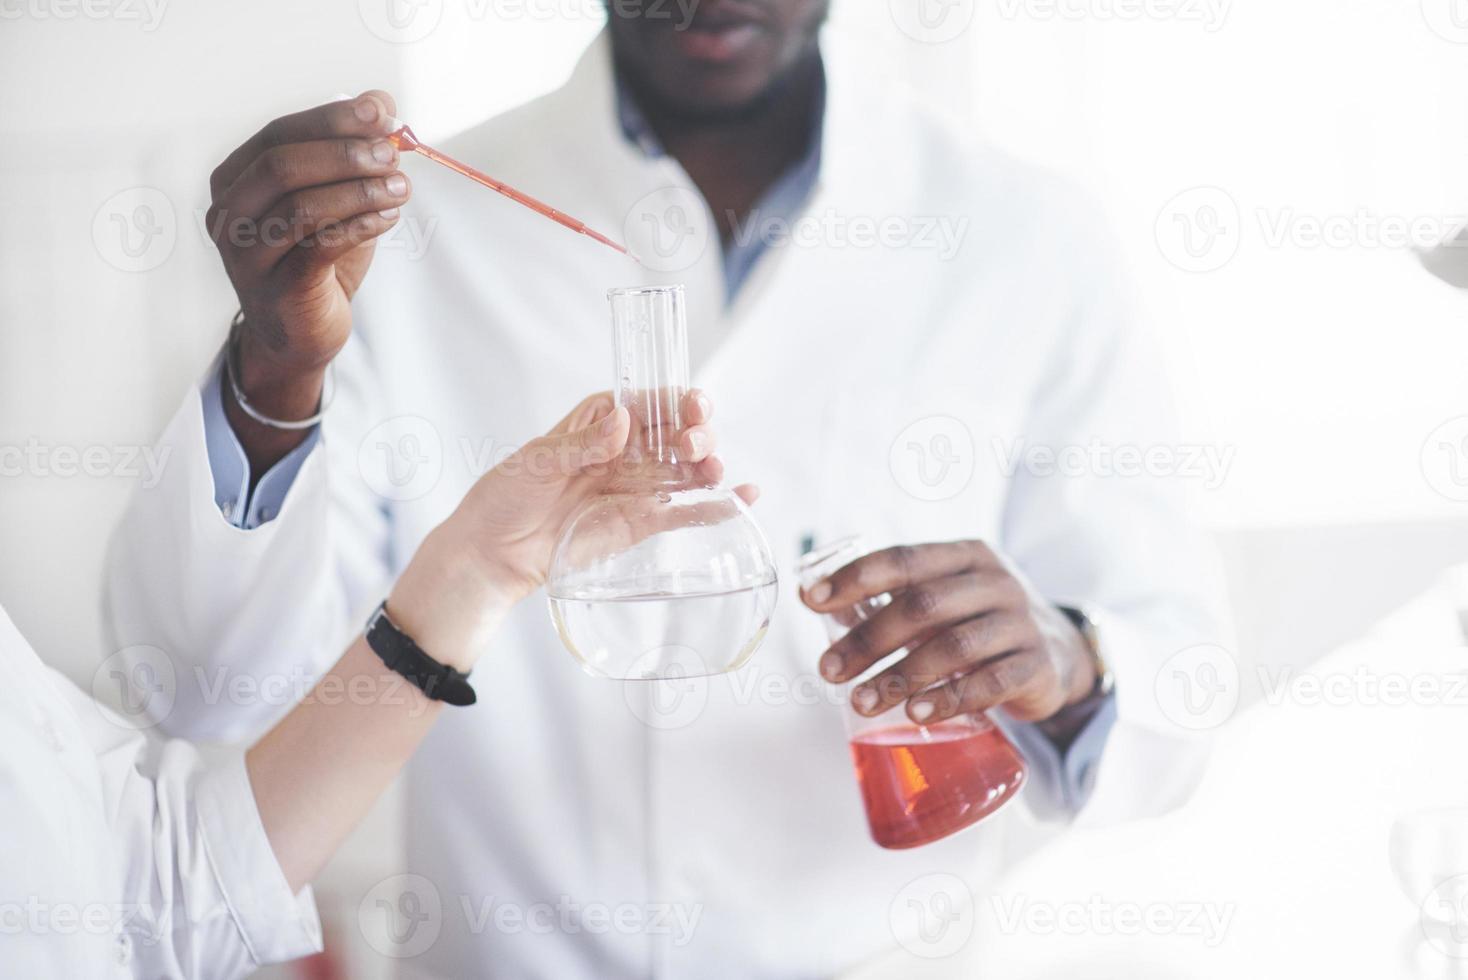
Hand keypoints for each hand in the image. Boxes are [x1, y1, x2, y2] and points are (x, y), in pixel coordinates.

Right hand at [206, 91, 408, 462]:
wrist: (299, 334)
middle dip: (345, 153)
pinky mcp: (277, 288)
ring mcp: (246, 254)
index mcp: (235, 180)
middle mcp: (229, 213)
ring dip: (359, 191)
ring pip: (301, 207)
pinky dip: (359, 225)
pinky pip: (318, 246)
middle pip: (282, 165)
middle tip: (393, 154)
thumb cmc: (314, 259)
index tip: (382, 111)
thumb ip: (350, 154)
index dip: (331, 118)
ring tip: (401, 188)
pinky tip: (389, 217)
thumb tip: (382, 102)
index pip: (279, 134)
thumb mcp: (332, 200)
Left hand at [390, 390, 754, 665]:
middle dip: (695, 433)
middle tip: (696, 445)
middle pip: (675, 434)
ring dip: (708, 466)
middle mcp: (625, 452)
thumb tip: (623, 421)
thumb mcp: (537, 462)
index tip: (692, 405)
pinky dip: (714, 507)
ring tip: (715, 471)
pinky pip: (683, 512)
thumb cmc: (504, 498)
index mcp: (600, 422)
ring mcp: (636, 488)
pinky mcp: (640, 524)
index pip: (648, 402)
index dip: (676, 400)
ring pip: (685, 470)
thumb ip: (582, 445)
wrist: (492, 555)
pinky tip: (744, 499)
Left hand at [800, 541, 1096, 724]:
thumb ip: (892, 598)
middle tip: (829, 671)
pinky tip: (916, 715)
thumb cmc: (981, 623)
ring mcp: (1021, 624)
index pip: (903, 560)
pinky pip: (990, 684)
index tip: (811, 600)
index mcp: (965, 557)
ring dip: (901, 676)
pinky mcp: (1037, 667)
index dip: (854, 578)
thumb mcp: (947, 599)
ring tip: (861, 702)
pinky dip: (948, 700)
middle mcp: (995, 583)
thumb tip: (814, 599)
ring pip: (953, 646)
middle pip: (922, 606)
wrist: (1062, 654)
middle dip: (868, 639)